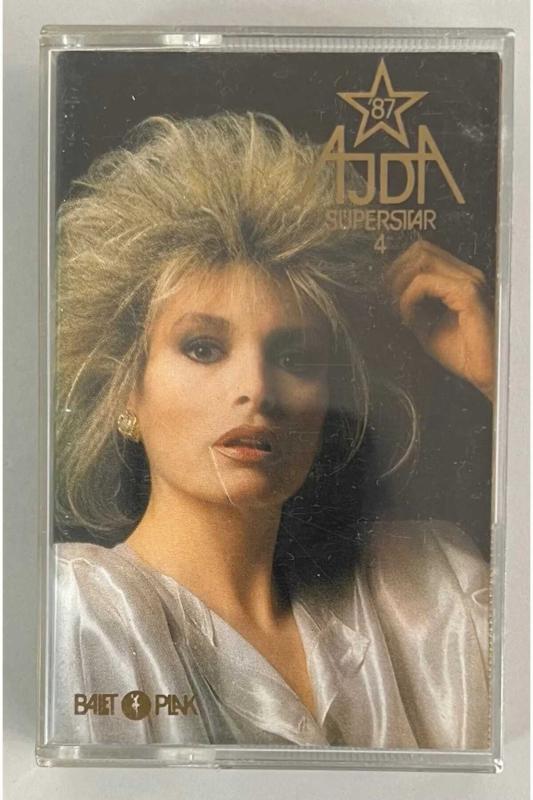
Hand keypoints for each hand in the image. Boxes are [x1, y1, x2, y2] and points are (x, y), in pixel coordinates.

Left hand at [385, 240, 493, 402]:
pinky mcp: (467, 293)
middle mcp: (467, 275)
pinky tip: (408, 316)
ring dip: (401, 282)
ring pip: (422, 260)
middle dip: (396, 270)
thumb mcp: (428, 326)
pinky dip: (408, 298)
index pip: (424, 253)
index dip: (399, 267)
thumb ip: (412, 308)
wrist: (485, 373)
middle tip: (385, 295)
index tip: (384, 290)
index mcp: (460, 279)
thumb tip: (390, 296)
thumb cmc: (464, 354)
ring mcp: (468, 281)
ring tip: (396, 307)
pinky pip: (424, 283)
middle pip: (421, 250)